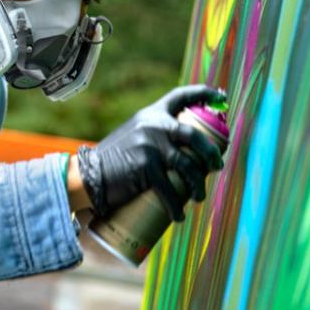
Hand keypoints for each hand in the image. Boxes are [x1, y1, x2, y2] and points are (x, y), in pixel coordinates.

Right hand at [76, 84, 225, 220]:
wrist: (88, 174)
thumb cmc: (114, 159)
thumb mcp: (134, 135)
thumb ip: (154, 134)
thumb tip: (186, 150)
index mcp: (151, 113)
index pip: (181, 96)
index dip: (204, 93)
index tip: (222, 97)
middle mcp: (153, 125)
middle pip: (194, 135)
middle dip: (211, 152)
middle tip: (217, 166)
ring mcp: (150, 146)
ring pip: (188, 166)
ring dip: (198, 185)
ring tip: (199, 197)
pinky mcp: (146, 168)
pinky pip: (170, 190)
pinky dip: (177, 206)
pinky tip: (179, 216)